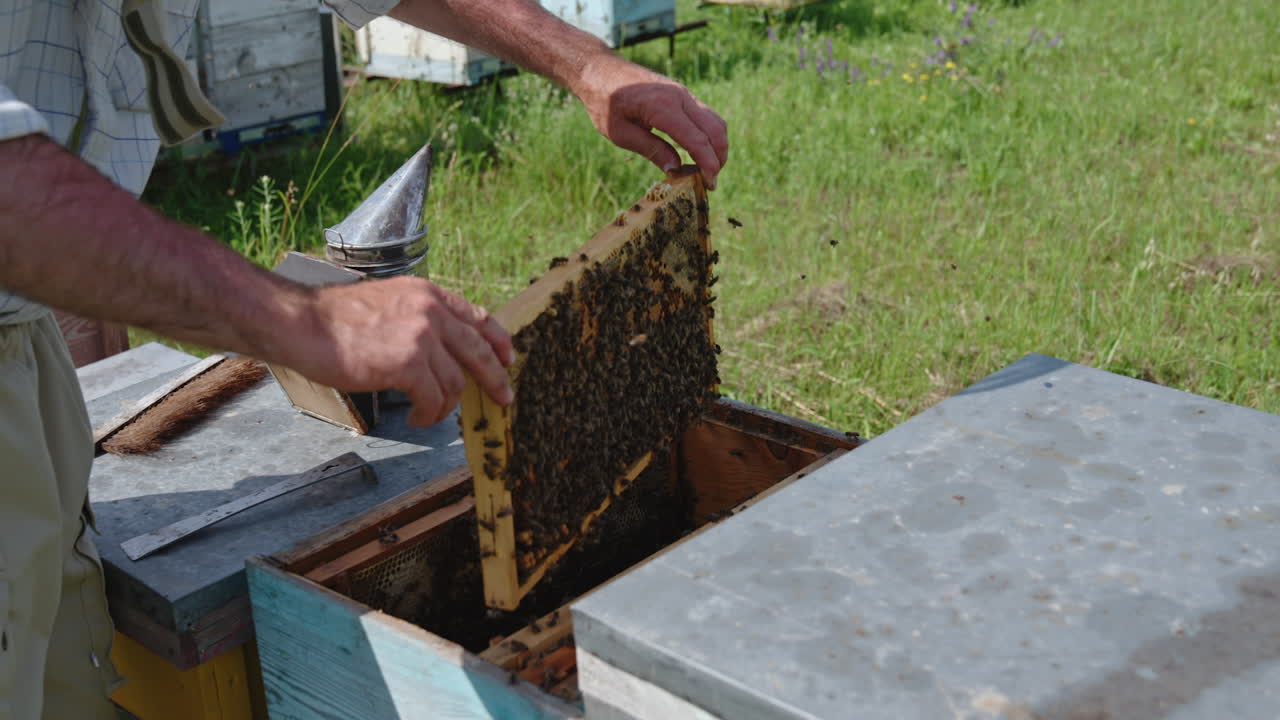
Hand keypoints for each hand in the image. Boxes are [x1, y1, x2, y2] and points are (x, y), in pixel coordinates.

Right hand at [285, 276, 514, 426]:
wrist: (303, 324)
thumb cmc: (334, 320)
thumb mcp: (388, 303)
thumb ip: (418, 318)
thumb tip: (442, 350)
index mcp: (427, 294)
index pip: (478, 317)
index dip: (497, 341)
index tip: (507, 359)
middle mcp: (430, 312)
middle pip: (478, 351)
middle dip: (495, 379)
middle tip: (503, 399)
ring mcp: (421, 337)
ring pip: (455, 382)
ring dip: (445, 405)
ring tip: (428, 414)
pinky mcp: (407, 364)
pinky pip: (434, 399)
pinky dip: (429, 414)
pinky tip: (416, 418)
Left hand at [574, 56, 728, 188]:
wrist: (600, 70)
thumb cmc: (604, 102)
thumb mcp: (620, 133)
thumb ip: (651, 149)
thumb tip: (676, 169)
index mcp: (663, 107)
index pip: (697, 139)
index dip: (708, 164)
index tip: (710, 184)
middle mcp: (679, 97)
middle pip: (715, 129)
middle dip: (719, 157)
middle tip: (711, 182)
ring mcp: (683, 93)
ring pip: (715, 121)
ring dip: (717, 146)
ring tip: (707, 169)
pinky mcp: (682, 94)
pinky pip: (705, 116)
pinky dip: (709, 135)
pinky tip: (699, 152)